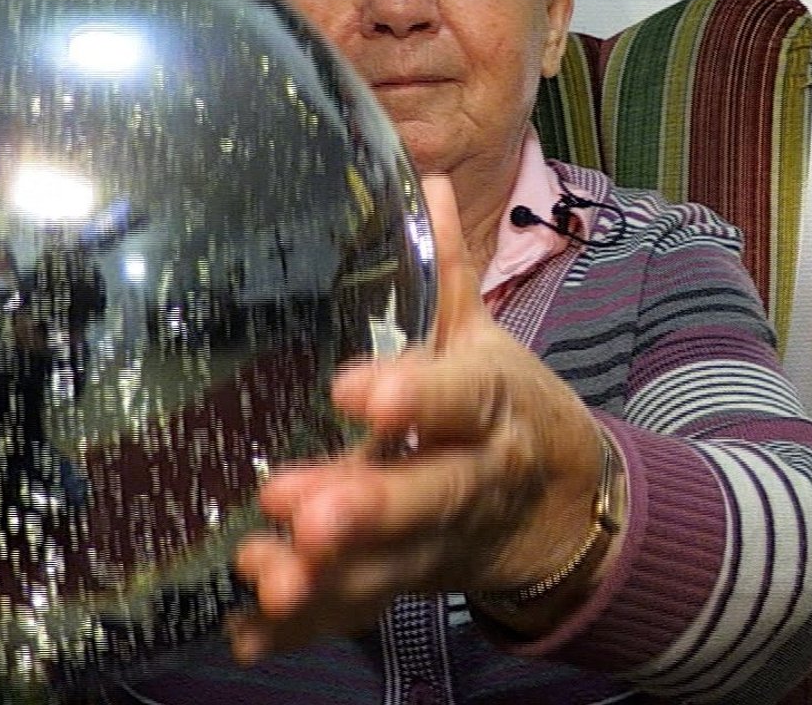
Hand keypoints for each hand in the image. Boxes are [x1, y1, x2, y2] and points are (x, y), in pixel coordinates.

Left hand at [227, 175, 611, 661]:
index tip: (355, 390)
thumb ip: (447, 270)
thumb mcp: (485, 339)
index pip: (459, 398)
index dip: (414, 396)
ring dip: (327, 578)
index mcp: (491, 407)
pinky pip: (355, 611)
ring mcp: (440, 541)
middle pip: (427, 495)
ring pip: (388, 565)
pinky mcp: (407, 583)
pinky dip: (303, 626)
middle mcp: (472, 478)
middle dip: (368, 505)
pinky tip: (249, 632)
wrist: (563, 509)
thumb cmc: (502, 409)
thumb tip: (426, 180)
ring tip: (266, 572)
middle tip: (304, 508)